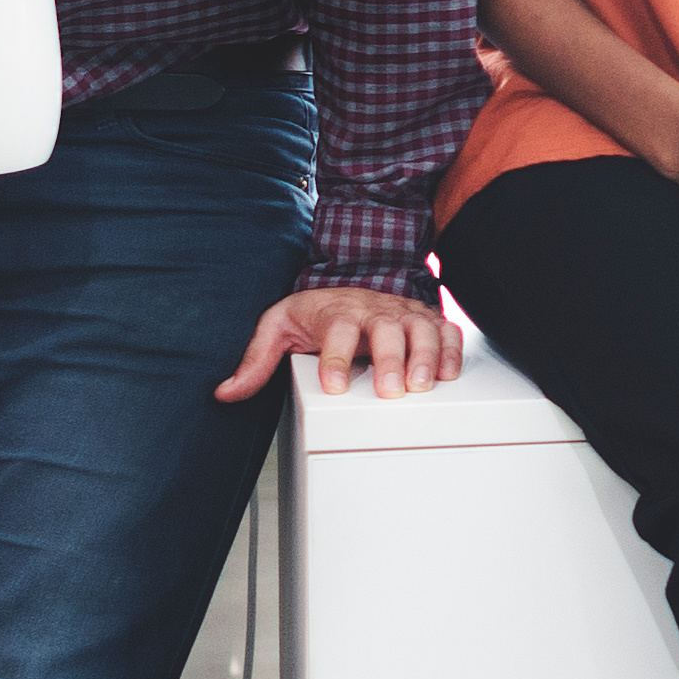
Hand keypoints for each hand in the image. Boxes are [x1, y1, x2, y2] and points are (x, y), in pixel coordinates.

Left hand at [220, 285, 466, 400]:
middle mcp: (372, 309)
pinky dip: (451, 350)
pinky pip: (445, 330)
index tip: (333, 385)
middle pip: (386, 329)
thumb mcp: (277, 329)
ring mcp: (401, 314)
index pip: (337, 330)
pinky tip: (449, 374)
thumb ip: (255, 361)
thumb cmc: (312, 314)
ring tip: (422, 386)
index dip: (336, 357)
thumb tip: (226, 391)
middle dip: (390, 360)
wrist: (342, 287)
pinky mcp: (423, 320)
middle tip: (389, 391)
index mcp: (335, 311)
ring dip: (425, 357)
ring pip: (421, 329)